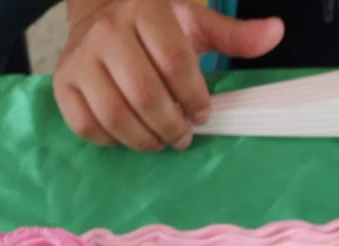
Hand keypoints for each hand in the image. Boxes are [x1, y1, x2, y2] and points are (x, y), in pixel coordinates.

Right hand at [54, 0, 282, 150]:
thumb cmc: (153, 24)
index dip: (194, 96)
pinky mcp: (62, 84)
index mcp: (143, 11)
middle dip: (171, 125)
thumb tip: (275, 33)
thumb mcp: (194, 22)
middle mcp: (106, 32)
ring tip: (161, 140)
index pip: (174, 62)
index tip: (203, 112)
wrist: (98, 12)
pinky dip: (112, 140)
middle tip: (183, 136)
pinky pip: (87, 126)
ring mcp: (79, 59)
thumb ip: (234, 35)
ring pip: (114, 115)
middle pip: (144, 95)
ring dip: (144, 139)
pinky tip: (130, 135)